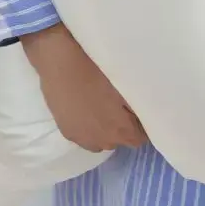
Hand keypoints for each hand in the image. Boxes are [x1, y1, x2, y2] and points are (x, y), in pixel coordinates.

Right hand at [21, 22, 146, 152]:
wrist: (60, 63)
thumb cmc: (95, 70)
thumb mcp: (123, 85)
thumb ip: (136, 106)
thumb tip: (145, 115)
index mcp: (119, 129)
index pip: (139, 139)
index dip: (142, 127)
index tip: (139, 114)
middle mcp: (102, 140)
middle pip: (120, 141)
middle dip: (124, 129)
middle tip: (121, 108)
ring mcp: (82, 138)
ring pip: (102, 142)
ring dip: (106, 131)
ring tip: (103, 109)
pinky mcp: (67, 132)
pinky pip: (85, 137)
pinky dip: (90, 129)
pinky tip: (87, 111)